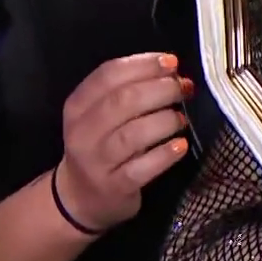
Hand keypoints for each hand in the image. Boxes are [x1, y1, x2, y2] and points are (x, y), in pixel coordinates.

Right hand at [53, 52, 193, 232]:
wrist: (81, 198)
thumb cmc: (100, 146)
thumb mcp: (99, 115)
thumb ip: (128, 90)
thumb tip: (173, 72)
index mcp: (78, 106)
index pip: (109, 75)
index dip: (144, 64)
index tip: (172, 62)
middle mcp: (82, 132)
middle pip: (123, 101)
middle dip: (160, 90)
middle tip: (184, 89)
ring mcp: (96, 162)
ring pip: (133, 134)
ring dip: (165, 120)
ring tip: (181, 119)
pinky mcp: (114, 187)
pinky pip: (142, 168)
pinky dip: (164, 154)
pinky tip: (180, 146)